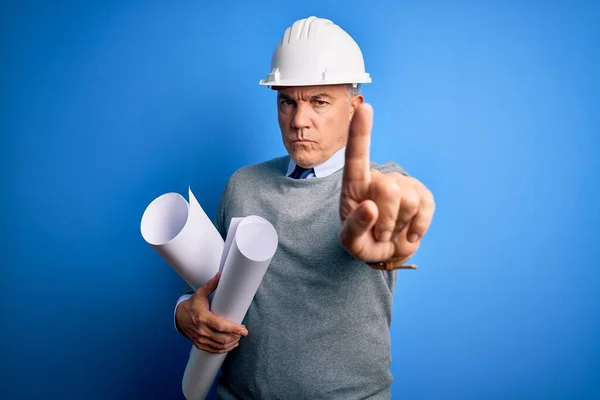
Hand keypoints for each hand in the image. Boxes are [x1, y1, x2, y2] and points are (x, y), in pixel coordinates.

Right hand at [175, 272, 248, 353]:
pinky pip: (214, 350)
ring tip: (238, 337)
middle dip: (235, 336)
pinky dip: (224, 349)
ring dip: (231, 343)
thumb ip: (211, 285)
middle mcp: (201, 330)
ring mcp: (200, 339)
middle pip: (222, 338)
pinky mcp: (199, 344)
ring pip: (219, 345)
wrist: (179, 317)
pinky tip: (231, 345)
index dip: (234, 329)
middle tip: (243, 332)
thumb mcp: (200, 293)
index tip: (244, 330)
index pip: (221, 326)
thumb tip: (221, 275)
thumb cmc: (192, 305)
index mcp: (202, 317)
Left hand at [339, 103, 434, 262]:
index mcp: (355, 185)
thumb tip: (369, 208)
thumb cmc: (362, 241)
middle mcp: (379, 179)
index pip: (356, 156)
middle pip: (388, 189)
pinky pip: (425, 208)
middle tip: (379, 233)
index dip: (361, 132)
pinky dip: (417, 228)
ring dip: (399, 226)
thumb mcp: (350, 242)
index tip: (365, 107)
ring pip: (408, 201)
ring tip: (391, 231)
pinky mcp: (423, 195)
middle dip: (386, 220)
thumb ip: (354, 227)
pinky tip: (408, 232)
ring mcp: (403, 184)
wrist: (385, 250)